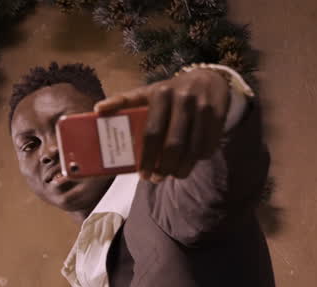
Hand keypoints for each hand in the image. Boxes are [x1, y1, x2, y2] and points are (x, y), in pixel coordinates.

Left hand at [94, 68, 229, 182]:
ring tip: (173, 175)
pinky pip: (207, 145)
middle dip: (163, 167)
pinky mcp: (218, 113)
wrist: (207, 78)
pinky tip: (190, 162)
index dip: (146, 157)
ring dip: (181, 168)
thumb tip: (97, 109)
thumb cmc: (168, 93)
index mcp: (158, 94)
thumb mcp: (146, 93)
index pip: (151, 132)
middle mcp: (181, 98)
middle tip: (155, 178)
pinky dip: (198, 159)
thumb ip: (124, 102)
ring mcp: (202, 106)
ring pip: (192, 148)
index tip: (142, 174)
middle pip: (172, 144)